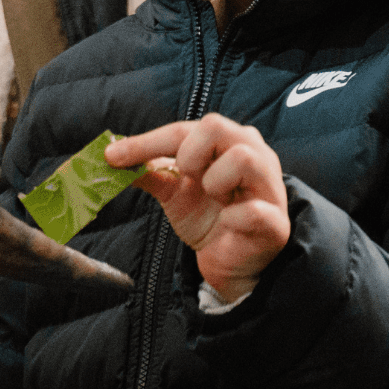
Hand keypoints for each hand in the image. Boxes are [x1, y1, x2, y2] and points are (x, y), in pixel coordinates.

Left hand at [104, 114, 288, 303]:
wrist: (229, 263)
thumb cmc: (206, 215)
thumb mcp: (172, 188)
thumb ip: (147, 170)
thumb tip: (111, 155)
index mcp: (227, 139)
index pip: (183, 129)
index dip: (146, 142)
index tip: (113, 156)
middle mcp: (254, 153)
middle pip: (216, 125)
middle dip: (189, 153)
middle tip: (186, 176)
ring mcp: (270, 186)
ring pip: (242, 158)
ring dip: (215, 181)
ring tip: (215, 199)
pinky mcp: (276, 222)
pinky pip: (253, 210)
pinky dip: (232, 217)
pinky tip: (229, 223)